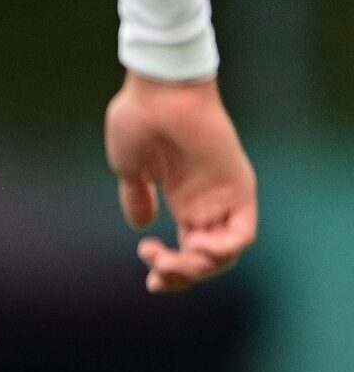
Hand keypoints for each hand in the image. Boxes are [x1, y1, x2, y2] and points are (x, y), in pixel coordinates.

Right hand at [104, 72, 255, 293]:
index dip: (171, 270)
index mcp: (183, 201)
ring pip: (225, 253)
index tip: (150, 280)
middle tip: (155, 273)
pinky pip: (242, 233)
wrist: (157, 91)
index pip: (187, 250)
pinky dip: (223, 250)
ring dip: (198, 267)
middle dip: (181, 276)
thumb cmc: (138, 119)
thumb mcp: (129, 167)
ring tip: (170, 258)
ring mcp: (224, 197)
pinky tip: (195, 248)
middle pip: (207, 259)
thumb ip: (136, 196)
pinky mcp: (238, 188)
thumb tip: (140, 224)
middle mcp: (208, 204)